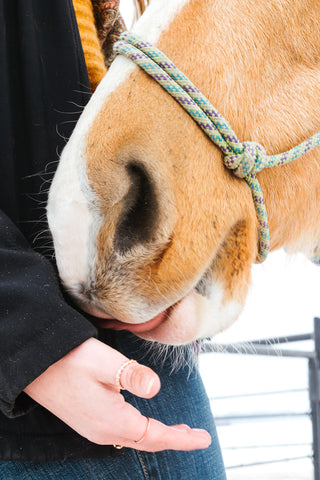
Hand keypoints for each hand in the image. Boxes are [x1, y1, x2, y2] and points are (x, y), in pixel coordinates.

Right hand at [24, 338, 210, 451]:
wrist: (34, 366)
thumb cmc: (69, 360)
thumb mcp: (104, 362)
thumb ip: (133, 375)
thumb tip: (156, 387)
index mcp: (113, 420)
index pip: (156, 435)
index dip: (182, 439)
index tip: (204, 438)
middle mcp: (104, 431)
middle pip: (148, 441)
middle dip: (174, 439)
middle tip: (197, 436)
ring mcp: (94, 428)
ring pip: (135, 438)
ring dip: (158, 436)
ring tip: (178, 431)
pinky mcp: (88, 421)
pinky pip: (122, 433)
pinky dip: (142, 432)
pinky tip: (144, 423)